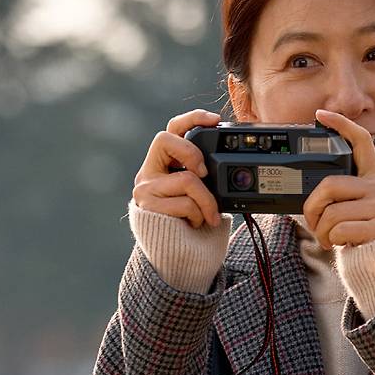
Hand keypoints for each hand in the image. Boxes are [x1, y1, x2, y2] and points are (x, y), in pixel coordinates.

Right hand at [133, 109, 221, 227]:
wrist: (172, 256)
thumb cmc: (188, 223)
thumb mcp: (198, 195)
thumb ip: (202, 177)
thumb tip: (229, 168)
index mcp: (162, 163)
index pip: (172, 130)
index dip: (192, 118)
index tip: (215, 120)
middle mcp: (148, 172)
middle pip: (167, 140)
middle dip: (192, 154)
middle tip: (205, 174)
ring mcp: (145, 188)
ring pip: (187, 179)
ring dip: (206, 201)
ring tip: (207, 216)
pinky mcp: (147, 206)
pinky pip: (184, 203)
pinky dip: (198, 216)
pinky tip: (194, 224)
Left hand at [302, 109, 374, 248]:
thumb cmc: (361, 229)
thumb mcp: (352, 205)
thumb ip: (339, 192)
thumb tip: (311, 191)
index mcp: (373, 174)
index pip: (360, 140)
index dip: (341, 125)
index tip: (320, 115)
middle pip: (329, 185)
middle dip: (312, 209)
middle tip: (315, 222)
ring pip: (331, 212)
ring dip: (321, 231)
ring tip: (330, 236)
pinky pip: (340, 229)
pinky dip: (332, 240)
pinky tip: (341, 242)